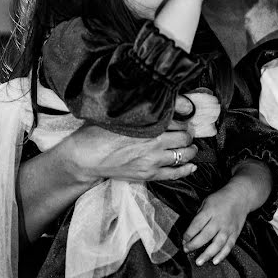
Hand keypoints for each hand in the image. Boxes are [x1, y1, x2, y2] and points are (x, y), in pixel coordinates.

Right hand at [62, 124, 197, 183]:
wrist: (86, 157)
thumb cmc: (99, 132)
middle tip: (188, 130)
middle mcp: (154, 143)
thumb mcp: (121, 115)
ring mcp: (152, 161)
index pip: (178, 120)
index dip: (184, 118)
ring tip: (190, 146)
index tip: (184, 117)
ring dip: (190, 149)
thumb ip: (143, 111)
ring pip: (183, 155)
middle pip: (185, 137)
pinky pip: (174, 174)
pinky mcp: (148, 175)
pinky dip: (186, 170)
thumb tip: (162, 102)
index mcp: (148, 126)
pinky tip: (192, 166)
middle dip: (188, 133)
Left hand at [183, 185, 248, 265]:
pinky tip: (215, 261)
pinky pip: (228, 246)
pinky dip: (222, 255)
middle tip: (186, 250)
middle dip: (194, 245)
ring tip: (199, 262)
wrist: (241, 196)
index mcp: (210, 211)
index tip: (183, 240)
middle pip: (205, 236)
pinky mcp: (235, 233)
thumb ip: (200, 215)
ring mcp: (228, 228)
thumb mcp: (206, 201)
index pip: (196, 225)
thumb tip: (191, 231)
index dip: (188, 234)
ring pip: (217, 244)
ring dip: (207, 254)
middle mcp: (219, 220)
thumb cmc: (221, 198)